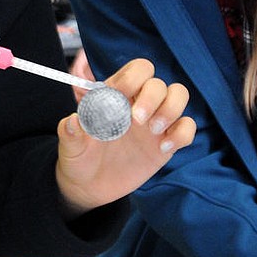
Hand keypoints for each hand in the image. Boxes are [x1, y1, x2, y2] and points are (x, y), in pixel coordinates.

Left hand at [55, 58, 194, 216]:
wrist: (89, 187)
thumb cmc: (78, 159)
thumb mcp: (69, 147)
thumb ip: (70, 133)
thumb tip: (73, 121)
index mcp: (116, 96)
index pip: (137, 69)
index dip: (133, 77)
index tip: (121, 94)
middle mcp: (138, 104)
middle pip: (159, 83)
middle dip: (152, 97)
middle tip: (137, 120)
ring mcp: (155, 122)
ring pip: (179, 96)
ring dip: (170, 109)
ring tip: (153, 131)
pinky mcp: (166, 143)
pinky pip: (187, 127)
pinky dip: (182, 134)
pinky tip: (163, 148)